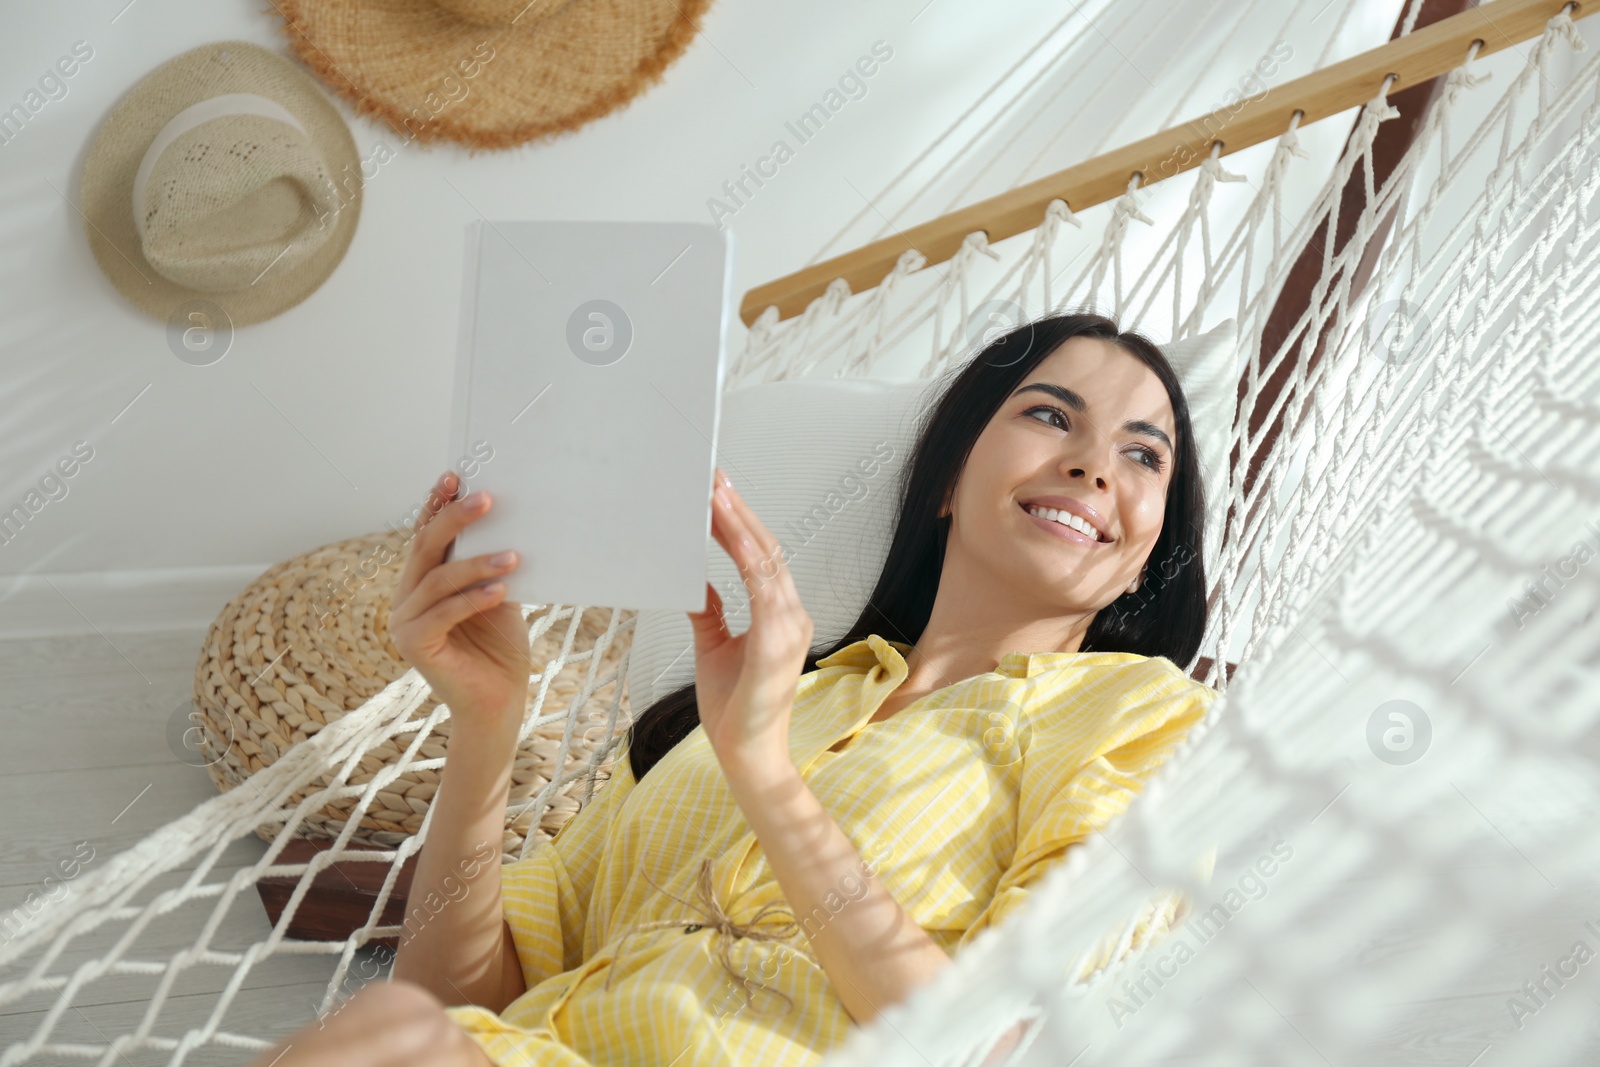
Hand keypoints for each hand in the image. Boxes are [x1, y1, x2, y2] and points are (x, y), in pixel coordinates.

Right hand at [389, 470, 530, 723]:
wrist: (498, 702)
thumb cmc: (500, 647)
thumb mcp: (497, 595)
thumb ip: (490, 564)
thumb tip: (510, 519)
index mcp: (422, 580)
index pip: (426, 534)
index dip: (437, 503)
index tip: (456, 475)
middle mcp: (407, 596)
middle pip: (426, 547)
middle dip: (456, 518)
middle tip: (487, 498)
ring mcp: (405, 622)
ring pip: (438, 579)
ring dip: (477, 563)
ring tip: (513, 556)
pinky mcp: (414, 646)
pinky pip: (443, 614)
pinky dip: (473, 599)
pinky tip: (502, 589)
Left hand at [689, 468, 814, 769]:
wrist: (746, 755)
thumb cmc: (734, 709)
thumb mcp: (713, 648)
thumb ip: (710, 613)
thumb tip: (697, 583)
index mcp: (781, 616)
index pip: (761, 559)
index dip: (739, 524)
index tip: (715, 495)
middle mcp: (792, 615)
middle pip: (768, 550)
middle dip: (739, 512)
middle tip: (712, 478)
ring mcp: (790, 627)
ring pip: (767, 561)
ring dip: (740, 524)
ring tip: (714, 494)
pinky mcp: (778, 642)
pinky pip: (764, 587)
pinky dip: (747, 556)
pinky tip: (729, 532)